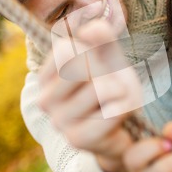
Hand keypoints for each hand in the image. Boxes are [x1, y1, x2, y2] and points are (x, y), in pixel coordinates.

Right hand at [38, 19, 142, 171]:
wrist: (125, 124)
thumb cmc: (113, 86)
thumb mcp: (109, 56)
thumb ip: (101, 36)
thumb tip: (88, 31)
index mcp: (46, 77)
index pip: (64, 50)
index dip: (90, 52)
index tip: (96, 66)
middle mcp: (45, 100)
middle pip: (80, 66)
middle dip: (106, 71)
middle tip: (109, 85)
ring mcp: (59, 122)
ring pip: (99, 89)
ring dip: (119, 91)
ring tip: (115, 101)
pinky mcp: (77, 139)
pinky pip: (111, 113)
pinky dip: (124, 109)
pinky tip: (118, 118)